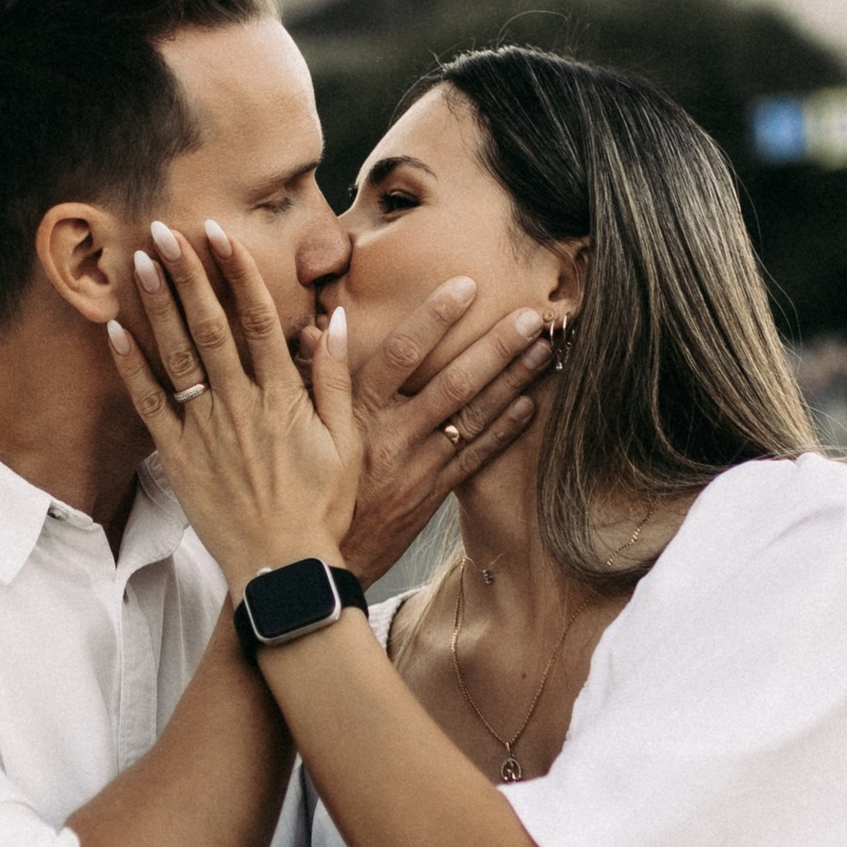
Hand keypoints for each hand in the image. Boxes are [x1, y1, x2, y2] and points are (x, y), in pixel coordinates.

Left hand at [107, 222, 355, 592]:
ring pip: (178, 355)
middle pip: (209, 325)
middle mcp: (240, 405)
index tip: (218, 234)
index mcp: (284, 397)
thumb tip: (334, 321)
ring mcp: (205, 430)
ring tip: (142, 261)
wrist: (284, 567)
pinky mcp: (178, 458)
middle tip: (165, 230)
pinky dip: (131, 367)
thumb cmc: (322, 507)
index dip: (236, 272)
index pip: (257, 319)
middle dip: (187, 274)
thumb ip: (338, 379)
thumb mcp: (347, 442)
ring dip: (158, 305)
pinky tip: (116, 329)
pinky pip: (149, 405)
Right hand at [338, 284, 551, 585]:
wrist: (316, 559)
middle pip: (454, 384)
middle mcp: (393, 437)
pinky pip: (476, 458)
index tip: (466, 287)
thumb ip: (317, 374)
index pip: (401, 355)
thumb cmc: (308, 482)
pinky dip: (504, 430)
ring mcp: (418, 468)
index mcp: (357, 413)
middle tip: (532, 317)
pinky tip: (530, 404)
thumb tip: (324, 324)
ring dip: (512, 381)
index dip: (434, 319)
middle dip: (496, 348)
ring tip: (543, 349)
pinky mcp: (432, 494)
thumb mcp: (303, 426)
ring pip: (474, 418)